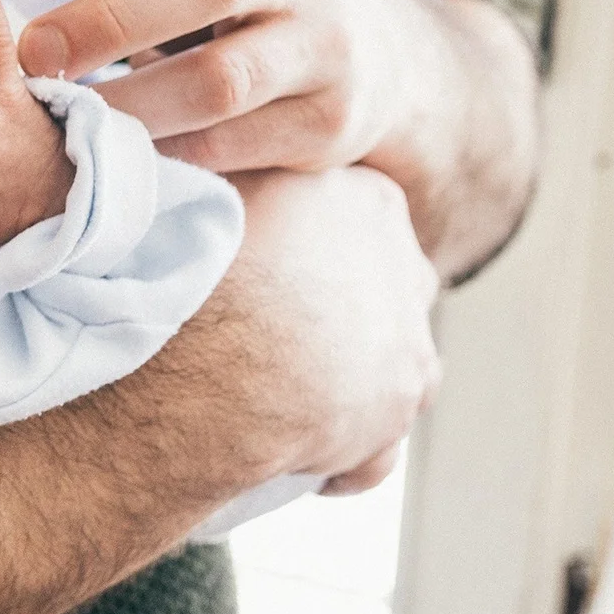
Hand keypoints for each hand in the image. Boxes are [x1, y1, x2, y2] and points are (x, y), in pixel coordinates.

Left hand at [10, 0, 458, 185]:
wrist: (374, 52)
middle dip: (109, 18)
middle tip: (34, 52)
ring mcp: (324, 45)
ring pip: (224, 78)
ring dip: (131, 102)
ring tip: (66, 115)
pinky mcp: (328, 121)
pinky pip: (236, 143)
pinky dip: (167, 150)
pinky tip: (117, 151)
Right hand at [223, 167, 441, 488]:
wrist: (221, 356)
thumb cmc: (208, 261)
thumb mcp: (216, 181)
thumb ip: (234, 168)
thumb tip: (205, 153)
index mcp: (369, 202)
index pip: (360, 210)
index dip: (316, 236)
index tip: (278, 255)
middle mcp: (406, 271)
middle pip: (388, 284)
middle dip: (350, 305)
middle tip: (285, 325)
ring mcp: (407, 348)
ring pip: (396, 363)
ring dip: (356, 379)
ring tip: (292, 393)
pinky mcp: (392, 419)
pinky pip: (378, 446)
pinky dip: (346, 456)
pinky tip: (307, 460)